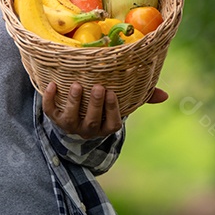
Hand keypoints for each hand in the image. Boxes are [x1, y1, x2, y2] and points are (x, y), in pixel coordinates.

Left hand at [42, 82, 168, 138]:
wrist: (72, 117)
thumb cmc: (101, 107)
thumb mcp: (118, 104)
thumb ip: (140, 98)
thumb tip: (165, 95)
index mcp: (105, 126)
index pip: (112, 123)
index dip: (112, 110)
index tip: (113, 93)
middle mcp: (88, 129)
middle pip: (92, 121)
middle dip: (95, 105)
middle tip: (99, 87)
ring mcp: (70, 125)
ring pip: (71, 118)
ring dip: (74, 102)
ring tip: (77, 85)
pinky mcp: (54, 117)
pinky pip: (50, 111)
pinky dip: (49, 99)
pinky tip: (52, 85)